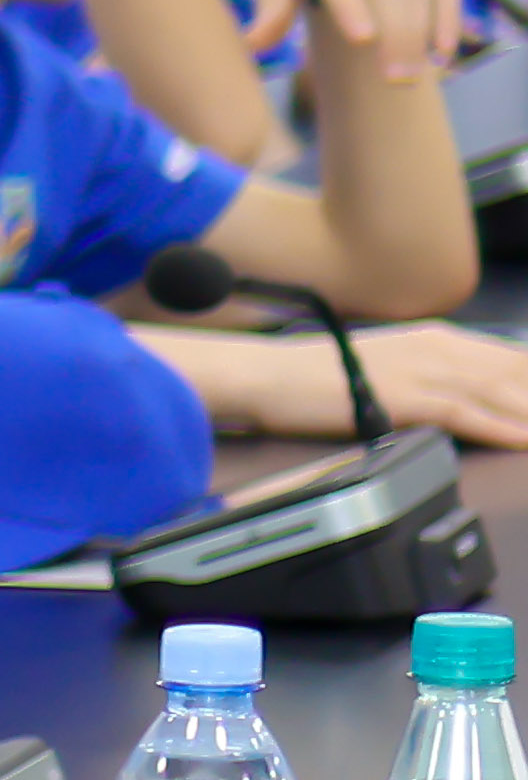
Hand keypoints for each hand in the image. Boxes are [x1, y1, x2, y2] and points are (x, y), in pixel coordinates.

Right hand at [344, 324, 527, 449]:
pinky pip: (459, 412)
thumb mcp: (391, 369)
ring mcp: (418, 370)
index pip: (511, 358)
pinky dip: (497, 427)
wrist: (276, 377)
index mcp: (438, 339)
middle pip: (511, 372)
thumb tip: (472, 402)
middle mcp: (436, 348)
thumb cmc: (327, 377)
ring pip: (494, 390)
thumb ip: (434, 377)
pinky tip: (523, 440)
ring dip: (527, 413)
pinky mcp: (400, 398)